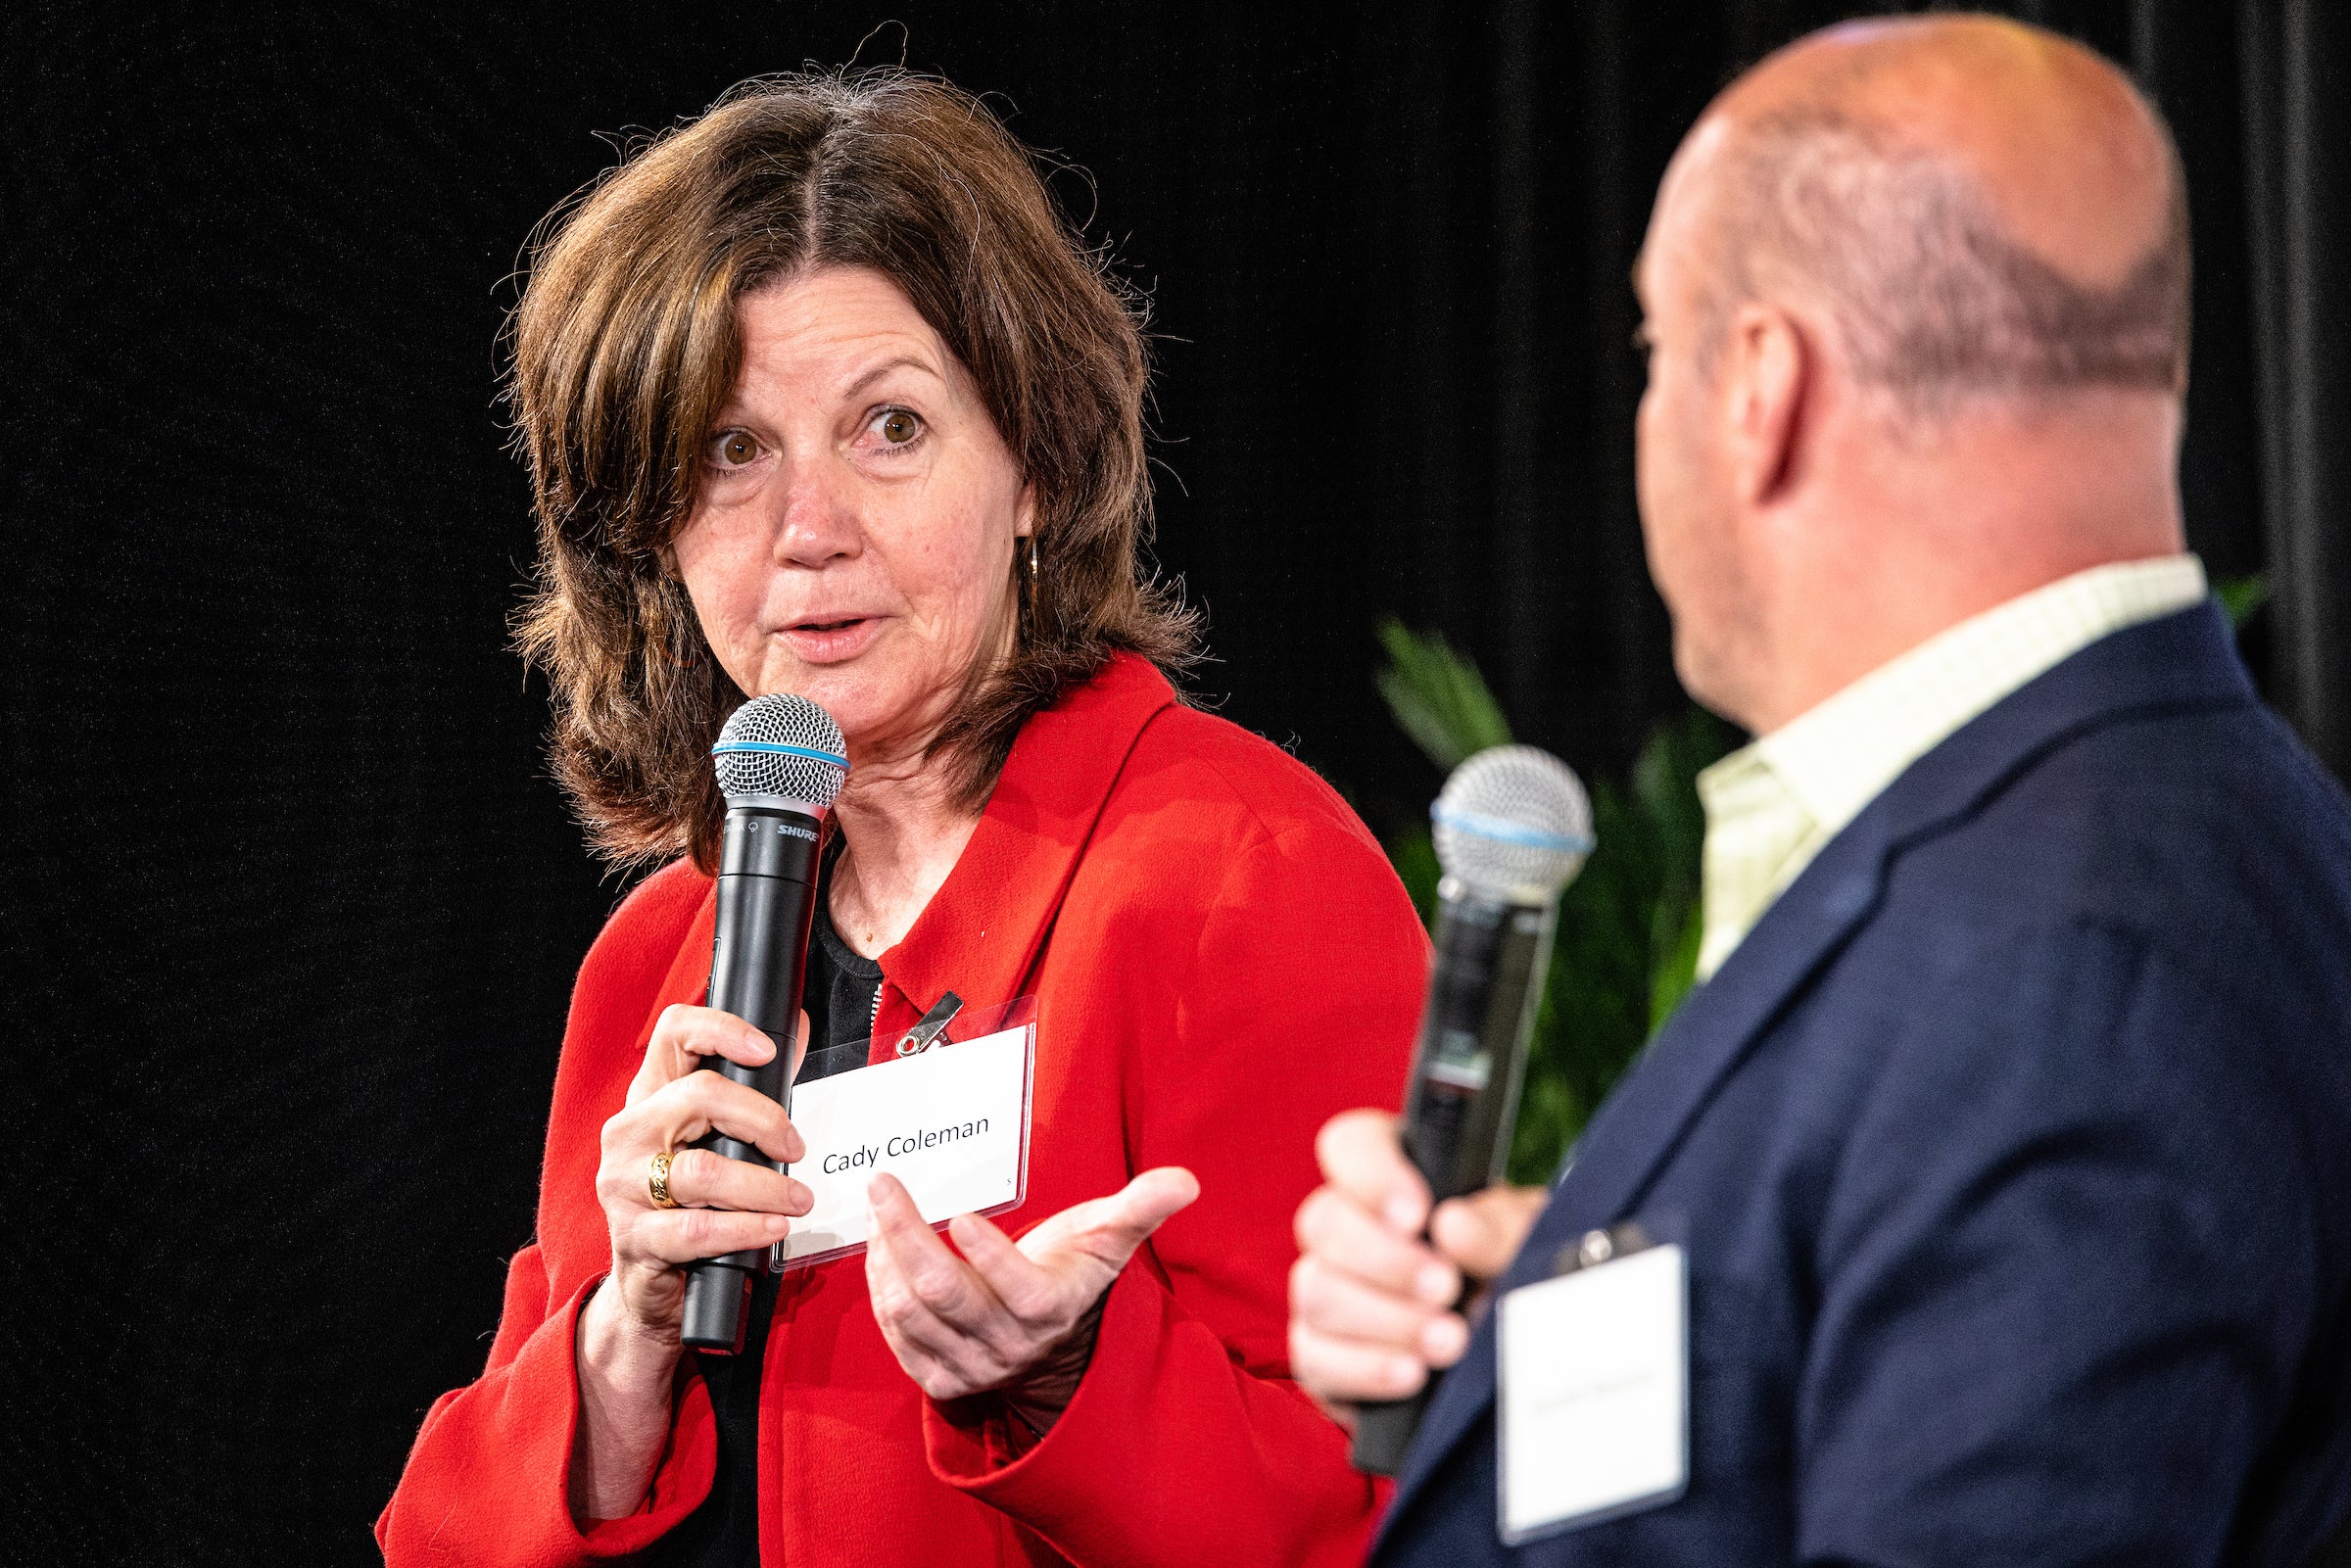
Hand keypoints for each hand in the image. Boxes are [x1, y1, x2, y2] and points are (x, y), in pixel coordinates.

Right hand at [570, 1005, 812, 1523]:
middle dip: (764, 1119)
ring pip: (702, 1170)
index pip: (673, 1033)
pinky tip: (774, 1229)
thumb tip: (798, 1028)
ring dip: (765, 1184)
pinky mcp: (634, 1237)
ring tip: (798, 1199)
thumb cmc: (695, 1201)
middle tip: (796, 1147)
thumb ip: (756, 1087)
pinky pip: (698, 1229)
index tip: (767, 1050)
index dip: (722, 1029)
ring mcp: (624, 1185)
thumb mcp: (719, 1139)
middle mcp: (629, 1132)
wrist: (655, 1286)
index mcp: (650, 1096)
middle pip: (698, 1096)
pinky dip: (747, 1228)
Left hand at [864, 1166, 1200, 1434]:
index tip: (963, 1215)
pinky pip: (895, 1332)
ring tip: (881, 1206)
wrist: (1050, 1345)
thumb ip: (1140, 1207)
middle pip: (944, 1294)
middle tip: (883, 1184)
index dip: (990, 1256)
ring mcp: (969, 1365)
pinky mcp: (937, 1376)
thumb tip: (1186, 1181)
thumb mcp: (1106, 1237)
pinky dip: (879, 1286)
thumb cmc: (1071, 1271)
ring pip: (910, 1311)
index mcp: (1051, 1308)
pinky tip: (879, 1247)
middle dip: (906, 1234)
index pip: (1020, 1291)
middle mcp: (1008, 1345)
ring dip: (885, 1255)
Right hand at [1288, 1109, 1545, 1418]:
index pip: (1350, 1146)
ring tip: (1448, 1341)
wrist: (1527, 1358)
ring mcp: (1328, 1292)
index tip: (1419, 1216)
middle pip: (1322, 1222)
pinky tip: (1412, 1375)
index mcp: (1395, 1177)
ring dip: (1385, 1319)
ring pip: (1314, 1291)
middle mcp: (1349, 1228)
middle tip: (1447, 1288)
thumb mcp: (1530, 1242)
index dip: (1373, 1175)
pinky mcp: (1323, 1356)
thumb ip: (1499, 1228)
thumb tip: (1453, 1227)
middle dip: (1387, 1261)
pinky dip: (1364, 1368)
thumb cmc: (1522, 1275)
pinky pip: (1313, 1358)